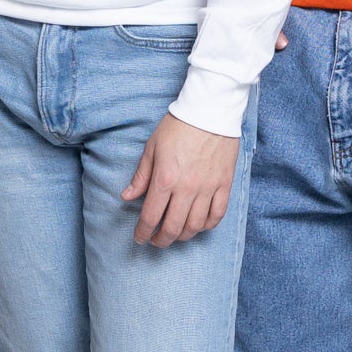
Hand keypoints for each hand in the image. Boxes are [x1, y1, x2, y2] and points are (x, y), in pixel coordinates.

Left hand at [122, 113, 239, 246]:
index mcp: (165, 178)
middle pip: (173, 227)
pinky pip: (217, 215)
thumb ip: (141, 176)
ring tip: (175, 234)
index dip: (143, 232)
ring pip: (195, 226)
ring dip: (183, 235)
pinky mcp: (224, 184)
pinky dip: (207, 225)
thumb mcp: (152, 148)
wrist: (210, 111)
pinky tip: (199, 225)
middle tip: (156, 241)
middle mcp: (187, 188)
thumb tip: (127, 197)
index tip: (140, 238)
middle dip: (161, 240)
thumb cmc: (178, 126)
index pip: (151, 216)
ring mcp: (208, 188)